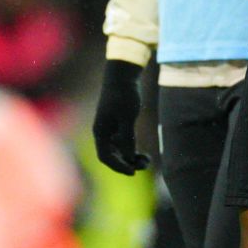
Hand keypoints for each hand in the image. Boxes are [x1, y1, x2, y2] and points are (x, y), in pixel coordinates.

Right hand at [92, 60, 148, 174]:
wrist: (123, 75)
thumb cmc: (124, 94)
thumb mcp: (127, 117)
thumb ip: (127, 138)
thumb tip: (129, 158)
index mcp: (100, 131)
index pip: (105, 156)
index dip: (118, 166)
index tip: (133, 172)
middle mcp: (103, 132)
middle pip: (112, 156)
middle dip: (127, 163)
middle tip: (145, 164)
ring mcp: (110, 129)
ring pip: (119, 151)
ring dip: (131, 158)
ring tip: (147, 159)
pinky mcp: (118, 125)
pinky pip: (123, 144)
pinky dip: (132, 150)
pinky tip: (143, 153)